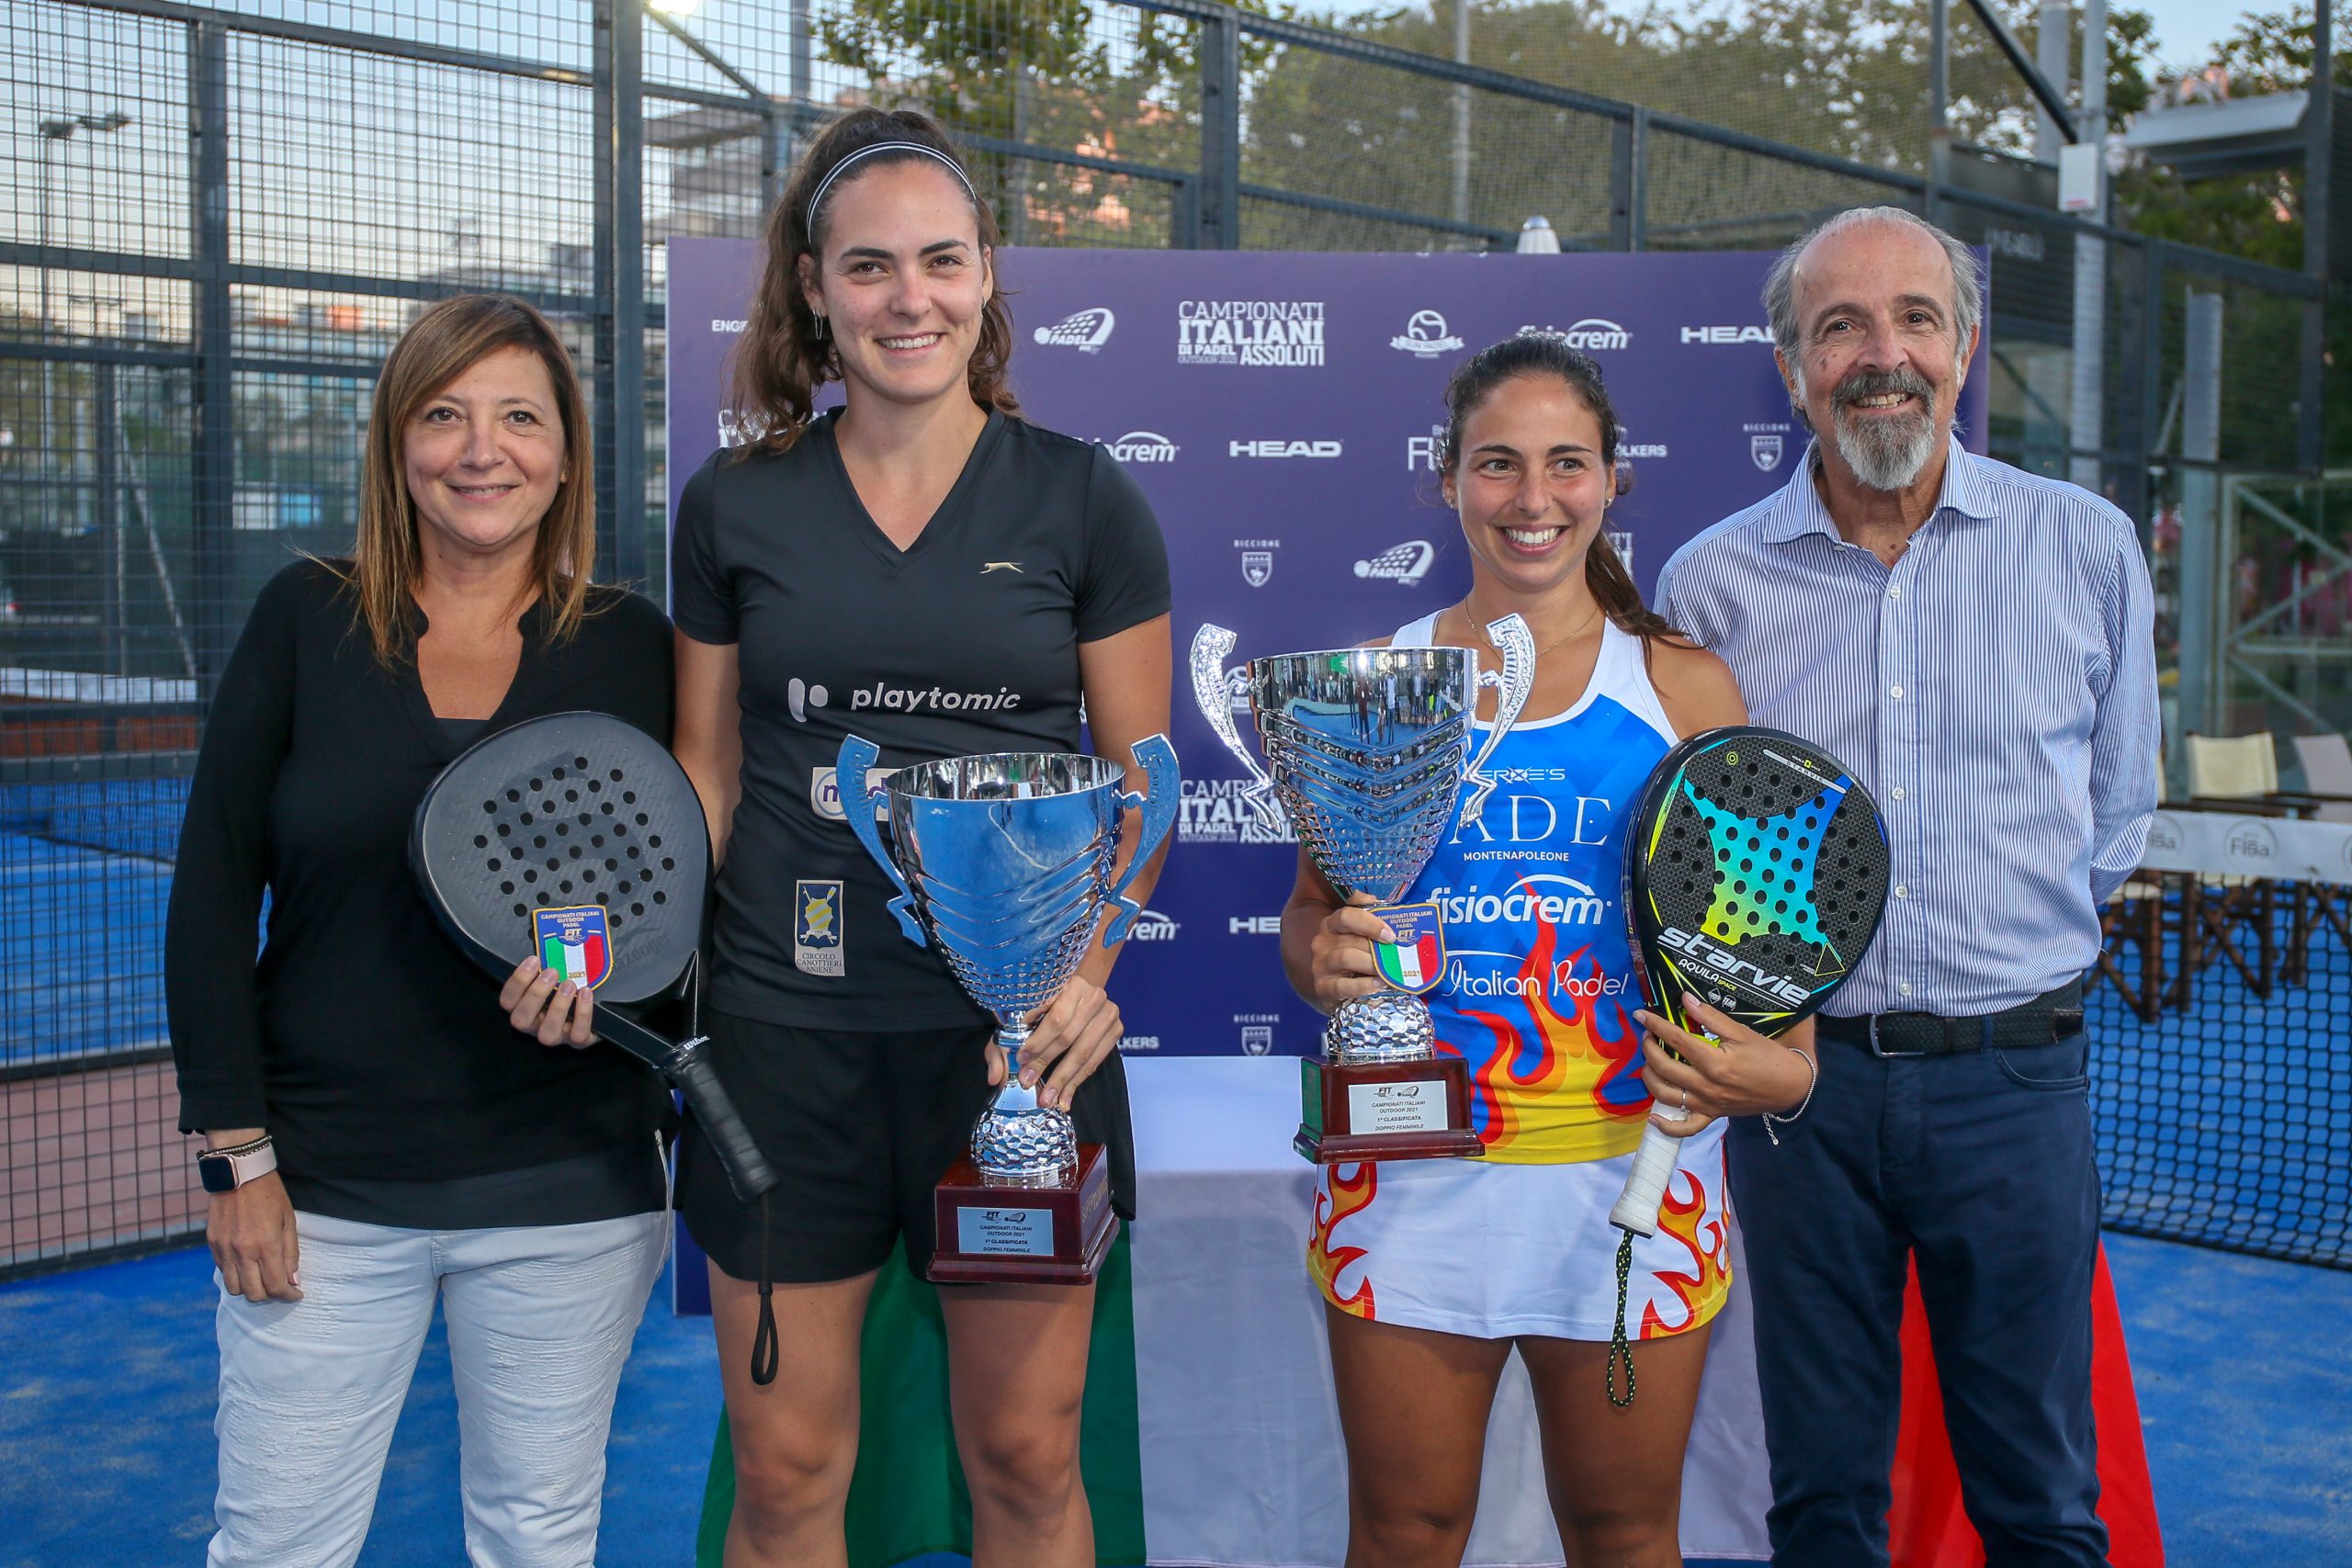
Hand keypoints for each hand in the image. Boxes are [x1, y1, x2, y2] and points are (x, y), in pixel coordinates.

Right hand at [207, 1172, 301, 1303]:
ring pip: (234, 1289)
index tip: (295, 1294)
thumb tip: (293, 1281)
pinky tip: (247, 1267)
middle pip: (254, 1294)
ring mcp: (224, 1250)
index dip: (288, 1295)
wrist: (239, 1173)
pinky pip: (223, 1272)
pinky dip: (236, 1276)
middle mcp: (242, 1252)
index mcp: (266, 1245)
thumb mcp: (289, 1221)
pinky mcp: (212, 1245)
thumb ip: (291, 1254)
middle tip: (280, 1288)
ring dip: (250, 1290)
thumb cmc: (270, 1195)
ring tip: (262, 1280)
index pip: (276, 1286)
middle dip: (270, 1296)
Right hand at [500, 957, 595, 1047]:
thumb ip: (543, 967)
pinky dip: (583, 1014)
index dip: (517, 981)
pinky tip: (587, 994)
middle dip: (536, 994)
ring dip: (558, 1007)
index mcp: (523, 1008)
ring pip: (547, 1034)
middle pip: (521, 1020)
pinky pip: (578, 1035)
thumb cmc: (565, 990)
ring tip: (570, 984)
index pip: (507, 1001)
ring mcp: (555, 1036)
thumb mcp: (551, 978)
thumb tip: (546, 941)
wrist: (590, 1012)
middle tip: (552, 972)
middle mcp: (535, 1026)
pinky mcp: (577, 1042)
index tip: (534, 961)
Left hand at [1003, 973, 1123, 1111]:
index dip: (1039, 1042)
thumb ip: (1004, 1041)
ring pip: (1084, 1053)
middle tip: (1029, 1083)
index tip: (1022, 1060)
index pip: (1056, 1019)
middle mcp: (1093, 996)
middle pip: (1069, 1037)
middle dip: (1046, 1063)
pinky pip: (1095, 1061)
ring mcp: (1108, 1013)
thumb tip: (995, 1076)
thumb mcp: (1022, 1013)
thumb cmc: (1045, 1004)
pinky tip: (1065, 1097)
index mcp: (1070, 985)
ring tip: (1048, 1099)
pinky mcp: (1116, 1029)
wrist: (1079, 994)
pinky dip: (1078, 1081)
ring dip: (1064, 1079)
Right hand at [1307, 894, 1396, 1011]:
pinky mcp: (1323, 987)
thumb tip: (1376, 901)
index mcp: (1332, 924)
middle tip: (1396, 957)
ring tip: (1388, 972)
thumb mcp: (1359, 935)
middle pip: (1351, 939)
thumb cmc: (1354, 956)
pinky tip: (1378, 984)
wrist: (1335, 989)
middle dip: (1377, 949)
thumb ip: (1367, 915)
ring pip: (1346, 958)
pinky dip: (1364, 985)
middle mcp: (1322, 941)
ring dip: (1372, 965)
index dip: (1370, 924)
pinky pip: (1343, 986)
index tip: (1391, 936)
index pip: (1347, 915)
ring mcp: (1320, 965)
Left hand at [1633, 998, 1817, 1138]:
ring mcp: (1707, 1105)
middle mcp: (1706, 1086)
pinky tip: (1653, 1117)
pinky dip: (1667, 1126)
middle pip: (1664, 1068)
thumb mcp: (1741, 1032)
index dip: (1655, 1024)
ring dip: (1649, 1078)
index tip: (1641, 1015)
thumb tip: (1685, 999)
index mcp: (1714, 1062)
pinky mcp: (1711, 1116)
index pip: (1675, 1040)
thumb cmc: (1767, 1056)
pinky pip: (1686, 1128)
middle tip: (1648, 1036)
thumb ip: (1710, 1017)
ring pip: (1666, 1095)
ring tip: (1648, 1062)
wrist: (1789, 1085)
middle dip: (1649, 1048)